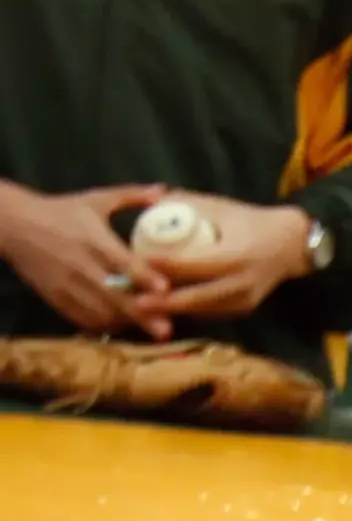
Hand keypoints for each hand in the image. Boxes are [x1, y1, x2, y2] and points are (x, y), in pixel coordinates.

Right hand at [0, 179, 171, 333]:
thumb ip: (131, 196)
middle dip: (141, 314)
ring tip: (150, 326)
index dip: (144, 276)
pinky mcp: (55, 297)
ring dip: (126, 321)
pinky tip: (121, 323)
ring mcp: (66, 284)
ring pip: (100, 312)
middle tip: (166, 330)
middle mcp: (80, 264)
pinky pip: (82, 318)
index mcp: (94, 239)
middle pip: (115, 295)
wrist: (14, 224)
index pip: (122, 262)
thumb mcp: (95, 200)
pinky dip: (104, 325)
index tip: (166, 289)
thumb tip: (165, 190)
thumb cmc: (61, 211)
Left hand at [136, 196, 314, 325]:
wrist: (291, 244)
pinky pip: (210, 311)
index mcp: (236, 256)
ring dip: (172, 309)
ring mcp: (243, 299)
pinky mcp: (243, 308)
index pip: (193, 264)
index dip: (164, 266)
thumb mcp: (219, 206)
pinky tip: (166, 306)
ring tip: (143, 306)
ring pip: (201, 309)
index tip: (136, 263)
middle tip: (132, 300)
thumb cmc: (249, 220)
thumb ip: (185, 203)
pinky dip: (187, 308)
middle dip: (162, 301)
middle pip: (194, 297)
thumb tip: (148, 200)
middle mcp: (241, 282)